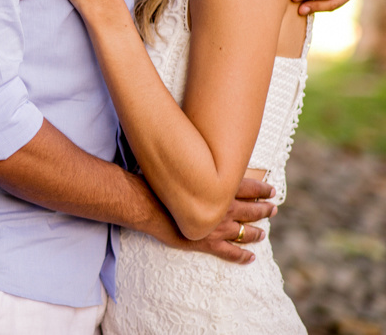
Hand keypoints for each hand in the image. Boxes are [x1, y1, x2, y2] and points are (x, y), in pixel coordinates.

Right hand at [155, 177, 275, 264]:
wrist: (147, 204)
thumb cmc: (162, 185)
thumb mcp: (184, 170)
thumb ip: (199, 169)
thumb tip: (204, 163)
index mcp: (220, 189)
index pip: (248, 188)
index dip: (262, 189)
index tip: (271, 190)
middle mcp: (224, 208)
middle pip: (251, 210)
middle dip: (264, 210)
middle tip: (273, 209)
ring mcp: (217, 227)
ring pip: (244, 232)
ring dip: (256, 233)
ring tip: (263, 234)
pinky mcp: (207, 243)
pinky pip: (230, 252)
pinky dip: (242, 256)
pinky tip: (250, 258)